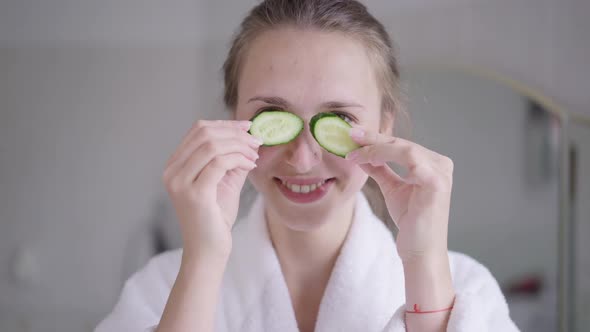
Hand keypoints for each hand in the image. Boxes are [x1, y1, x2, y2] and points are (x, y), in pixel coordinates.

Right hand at [162, 120, 261, 259]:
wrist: (208, 250)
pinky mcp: (194, 193)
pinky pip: (219, 162)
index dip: (225, 124)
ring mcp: (180, 182)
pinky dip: (239, 159)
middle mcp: (172, 171)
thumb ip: (232, 159)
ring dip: (239, 146)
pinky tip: (250, 165)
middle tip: (255, 141)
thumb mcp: (225, 181)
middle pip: (204, 133)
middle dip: (235, 133)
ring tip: (255, 155)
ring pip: (212, 146)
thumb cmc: (216, 218)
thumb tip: (248, 138)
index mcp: (175, 165)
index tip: (247, 128)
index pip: (198, 130)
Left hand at [346, 127, 453, 263]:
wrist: (420, 250)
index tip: (353, 136)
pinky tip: (369, 160)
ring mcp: (440, 171)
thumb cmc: (411, 221)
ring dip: (375, 148)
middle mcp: (441, 164)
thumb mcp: (392, 188)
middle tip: (350, 135)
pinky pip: (409, 158)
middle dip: (372, 139)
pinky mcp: (436, 181)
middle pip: (401, 143)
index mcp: (432, 164)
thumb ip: (380, 169)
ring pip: (404, 147)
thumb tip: (362, 154)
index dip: (376, 139)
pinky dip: (385, 156)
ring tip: (354, 153)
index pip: (401, 145)